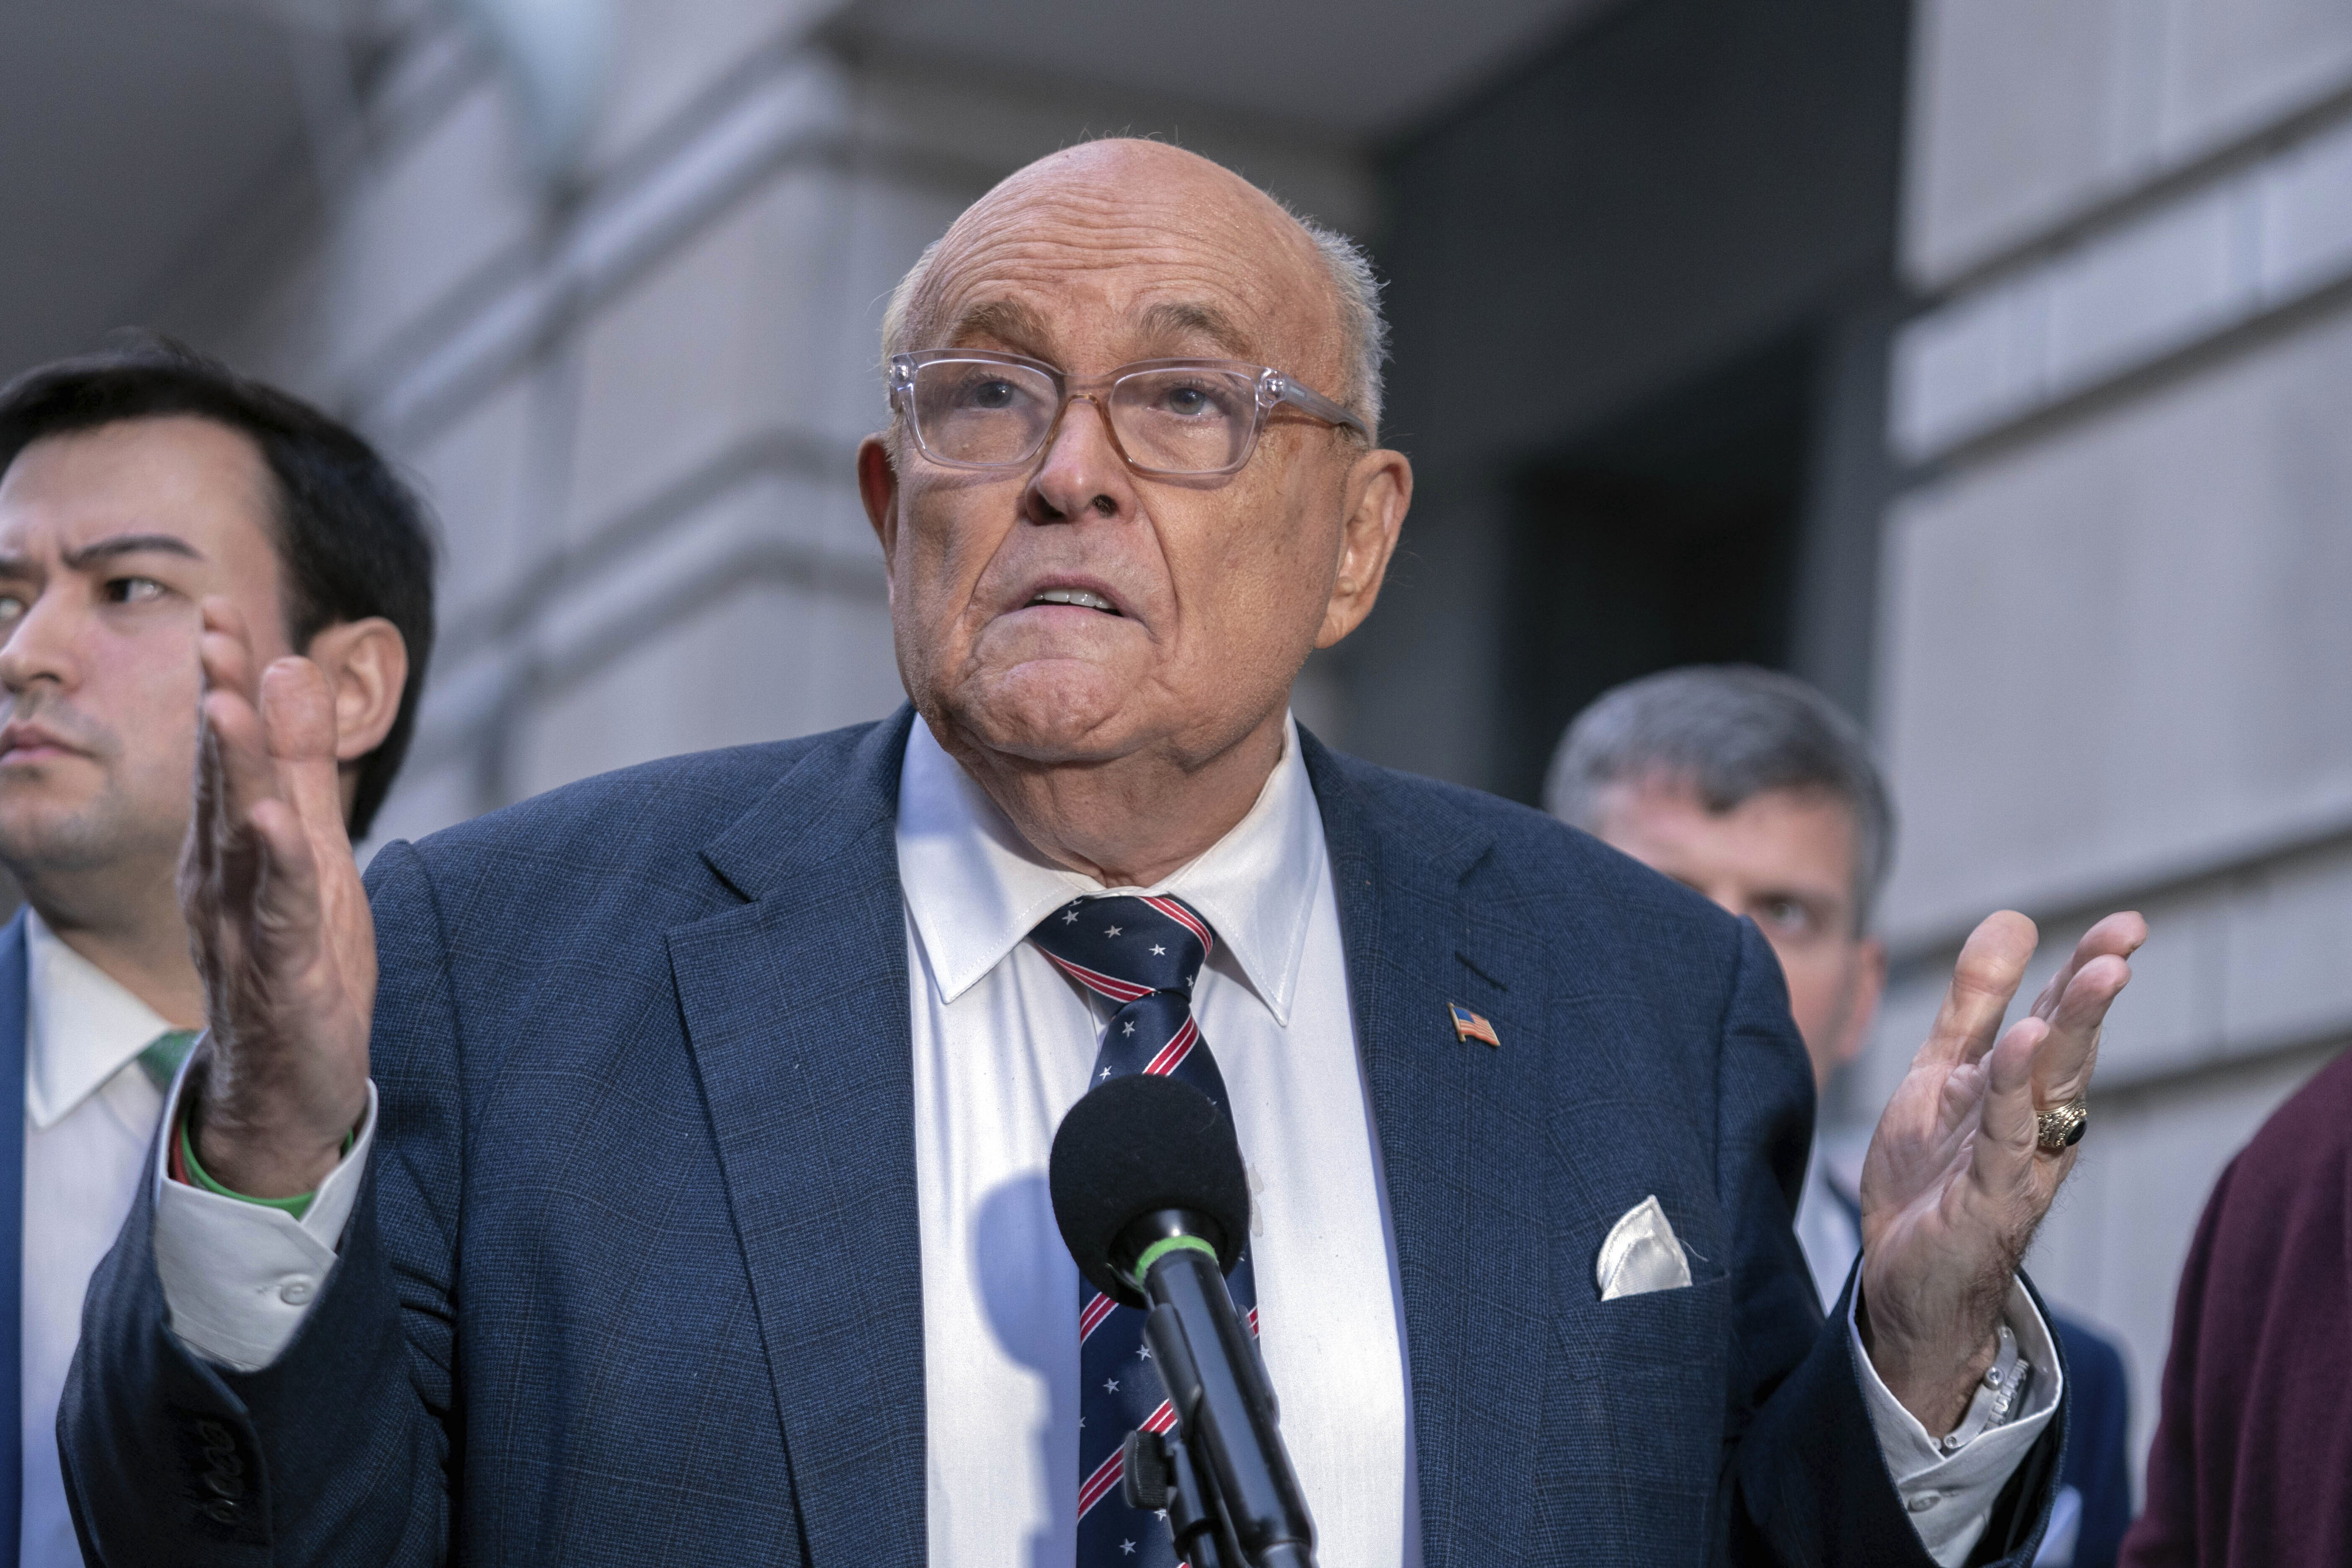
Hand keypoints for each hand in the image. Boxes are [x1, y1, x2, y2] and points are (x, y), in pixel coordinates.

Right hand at [179, 599, 374, 1196]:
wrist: (289, 1085)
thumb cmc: (302, 961)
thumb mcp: (312, 849)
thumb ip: (300, 769)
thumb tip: (287, 673)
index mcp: (231, 846)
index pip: (227, 752)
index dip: (224, 681)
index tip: (220, 608)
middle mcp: (224, 878)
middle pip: (222, 780)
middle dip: (217, 702)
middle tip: (213, 630)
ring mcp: (246, 925)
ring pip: (239, 838)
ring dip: (233, 771)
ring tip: (225, 705)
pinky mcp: (283, 974)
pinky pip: (279, 913)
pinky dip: (277, 867)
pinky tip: (275, 826)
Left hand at [1857, 909, 2145, 1432]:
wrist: (1907, 1289)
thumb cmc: (1933, 1180)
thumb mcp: (1941, 1076)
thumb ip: (1971, 1006)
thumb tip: (2012, 919)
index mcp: (2023, 1092)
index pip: (2061, 1021)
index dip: (2086, 970)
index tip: (2127, 924)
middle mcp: (2034, 1125)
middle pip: (2070, 1047)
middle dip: (2094, 990)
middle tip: (2126, 938)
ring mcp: (2015, 1161)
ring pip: (2050, 1086)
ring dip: (2076, 1028)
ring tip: (2100, 973)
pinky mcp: (1987, 1198)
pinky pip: (2003, 1136)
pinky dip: (2011, 1091)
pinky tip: (2021, 1044)